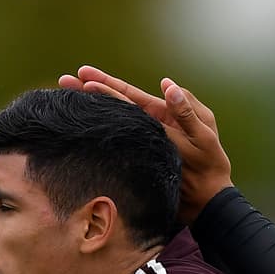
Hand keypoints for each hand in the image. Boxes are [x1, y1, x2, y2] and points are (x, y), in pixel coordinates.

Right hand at [60, 66, 231, 223]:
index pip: (129, 95)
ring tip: (66, 103)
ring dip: (90, 112)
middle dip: (90, 91)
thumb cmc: (210, 166)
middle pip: (114, 105)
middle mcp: (147, 125)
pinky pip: (116, 146)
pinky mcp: (138, 159)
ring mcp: (141, 142)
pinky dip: (100, 138)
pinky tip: (82, 134)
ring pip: (112, 123)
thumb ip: (186, 111)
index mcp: (162, 114)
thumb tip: (167, 84)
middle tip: (64, 80)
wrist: (208, 199)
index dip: (106, 83)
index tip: (83, 74)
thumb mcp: (203, 135)